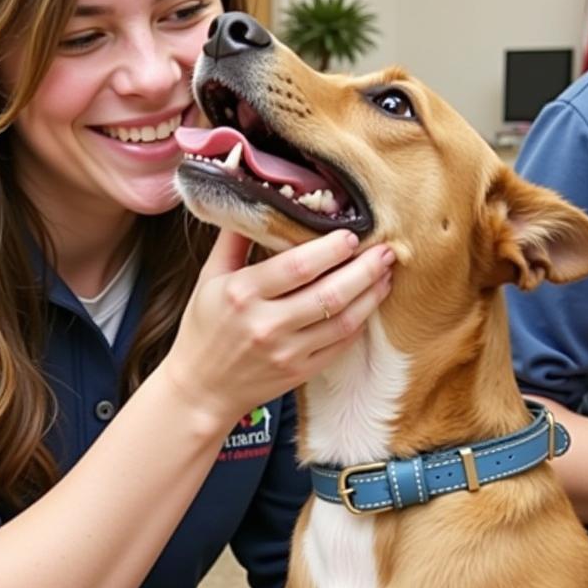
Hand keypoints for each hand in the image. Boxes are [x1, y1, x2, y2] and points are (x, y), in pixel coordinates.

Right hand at [160, 228, 394, 428]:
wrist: (201, 389)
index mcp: (242, 293)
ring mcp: (285, 352)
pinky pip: (340, 345)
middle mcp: (265, 324)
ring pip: (343, 320)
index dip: (331, 249)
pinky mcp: (299, 372)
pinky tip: (369, 304)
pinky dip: (360, 322)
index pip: (297, 266)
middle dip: (364, 269)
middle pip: (329, 293)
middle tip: (385, 250)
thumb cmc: (204, 329)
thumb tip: (255, 198)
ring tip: (386, 274)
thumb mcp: (209, 279)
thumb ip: (233, 240)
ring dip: (371, 294)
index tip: (351, 235)